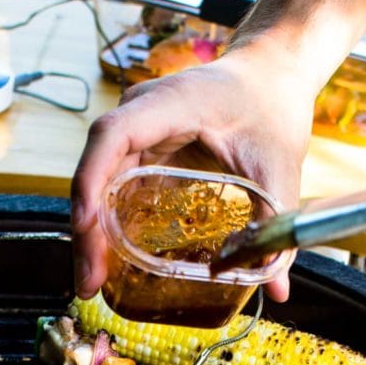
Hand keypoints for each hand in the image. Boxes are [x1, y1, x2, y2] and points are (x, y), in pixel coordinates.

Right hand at [70, 45, 315, 303]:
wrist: (272, 77)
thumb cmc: (272, 108)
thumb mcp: (278, 166)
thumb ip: (275, 222)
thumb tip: (277, 287)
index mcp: (172, 103)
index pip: (114, 135)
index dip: (92, 178)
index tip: (87, 224)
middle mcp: (143, 114)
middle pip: (97, 169)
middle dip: (88, 228)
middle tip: (90, 282)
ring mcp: (139, 133)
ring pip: (100, 183)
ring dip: (94, 233)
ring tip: (94, 281)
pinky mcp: (144, 152)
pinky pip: (116, 188)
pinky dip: (110, 224)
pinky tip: (113, 262)